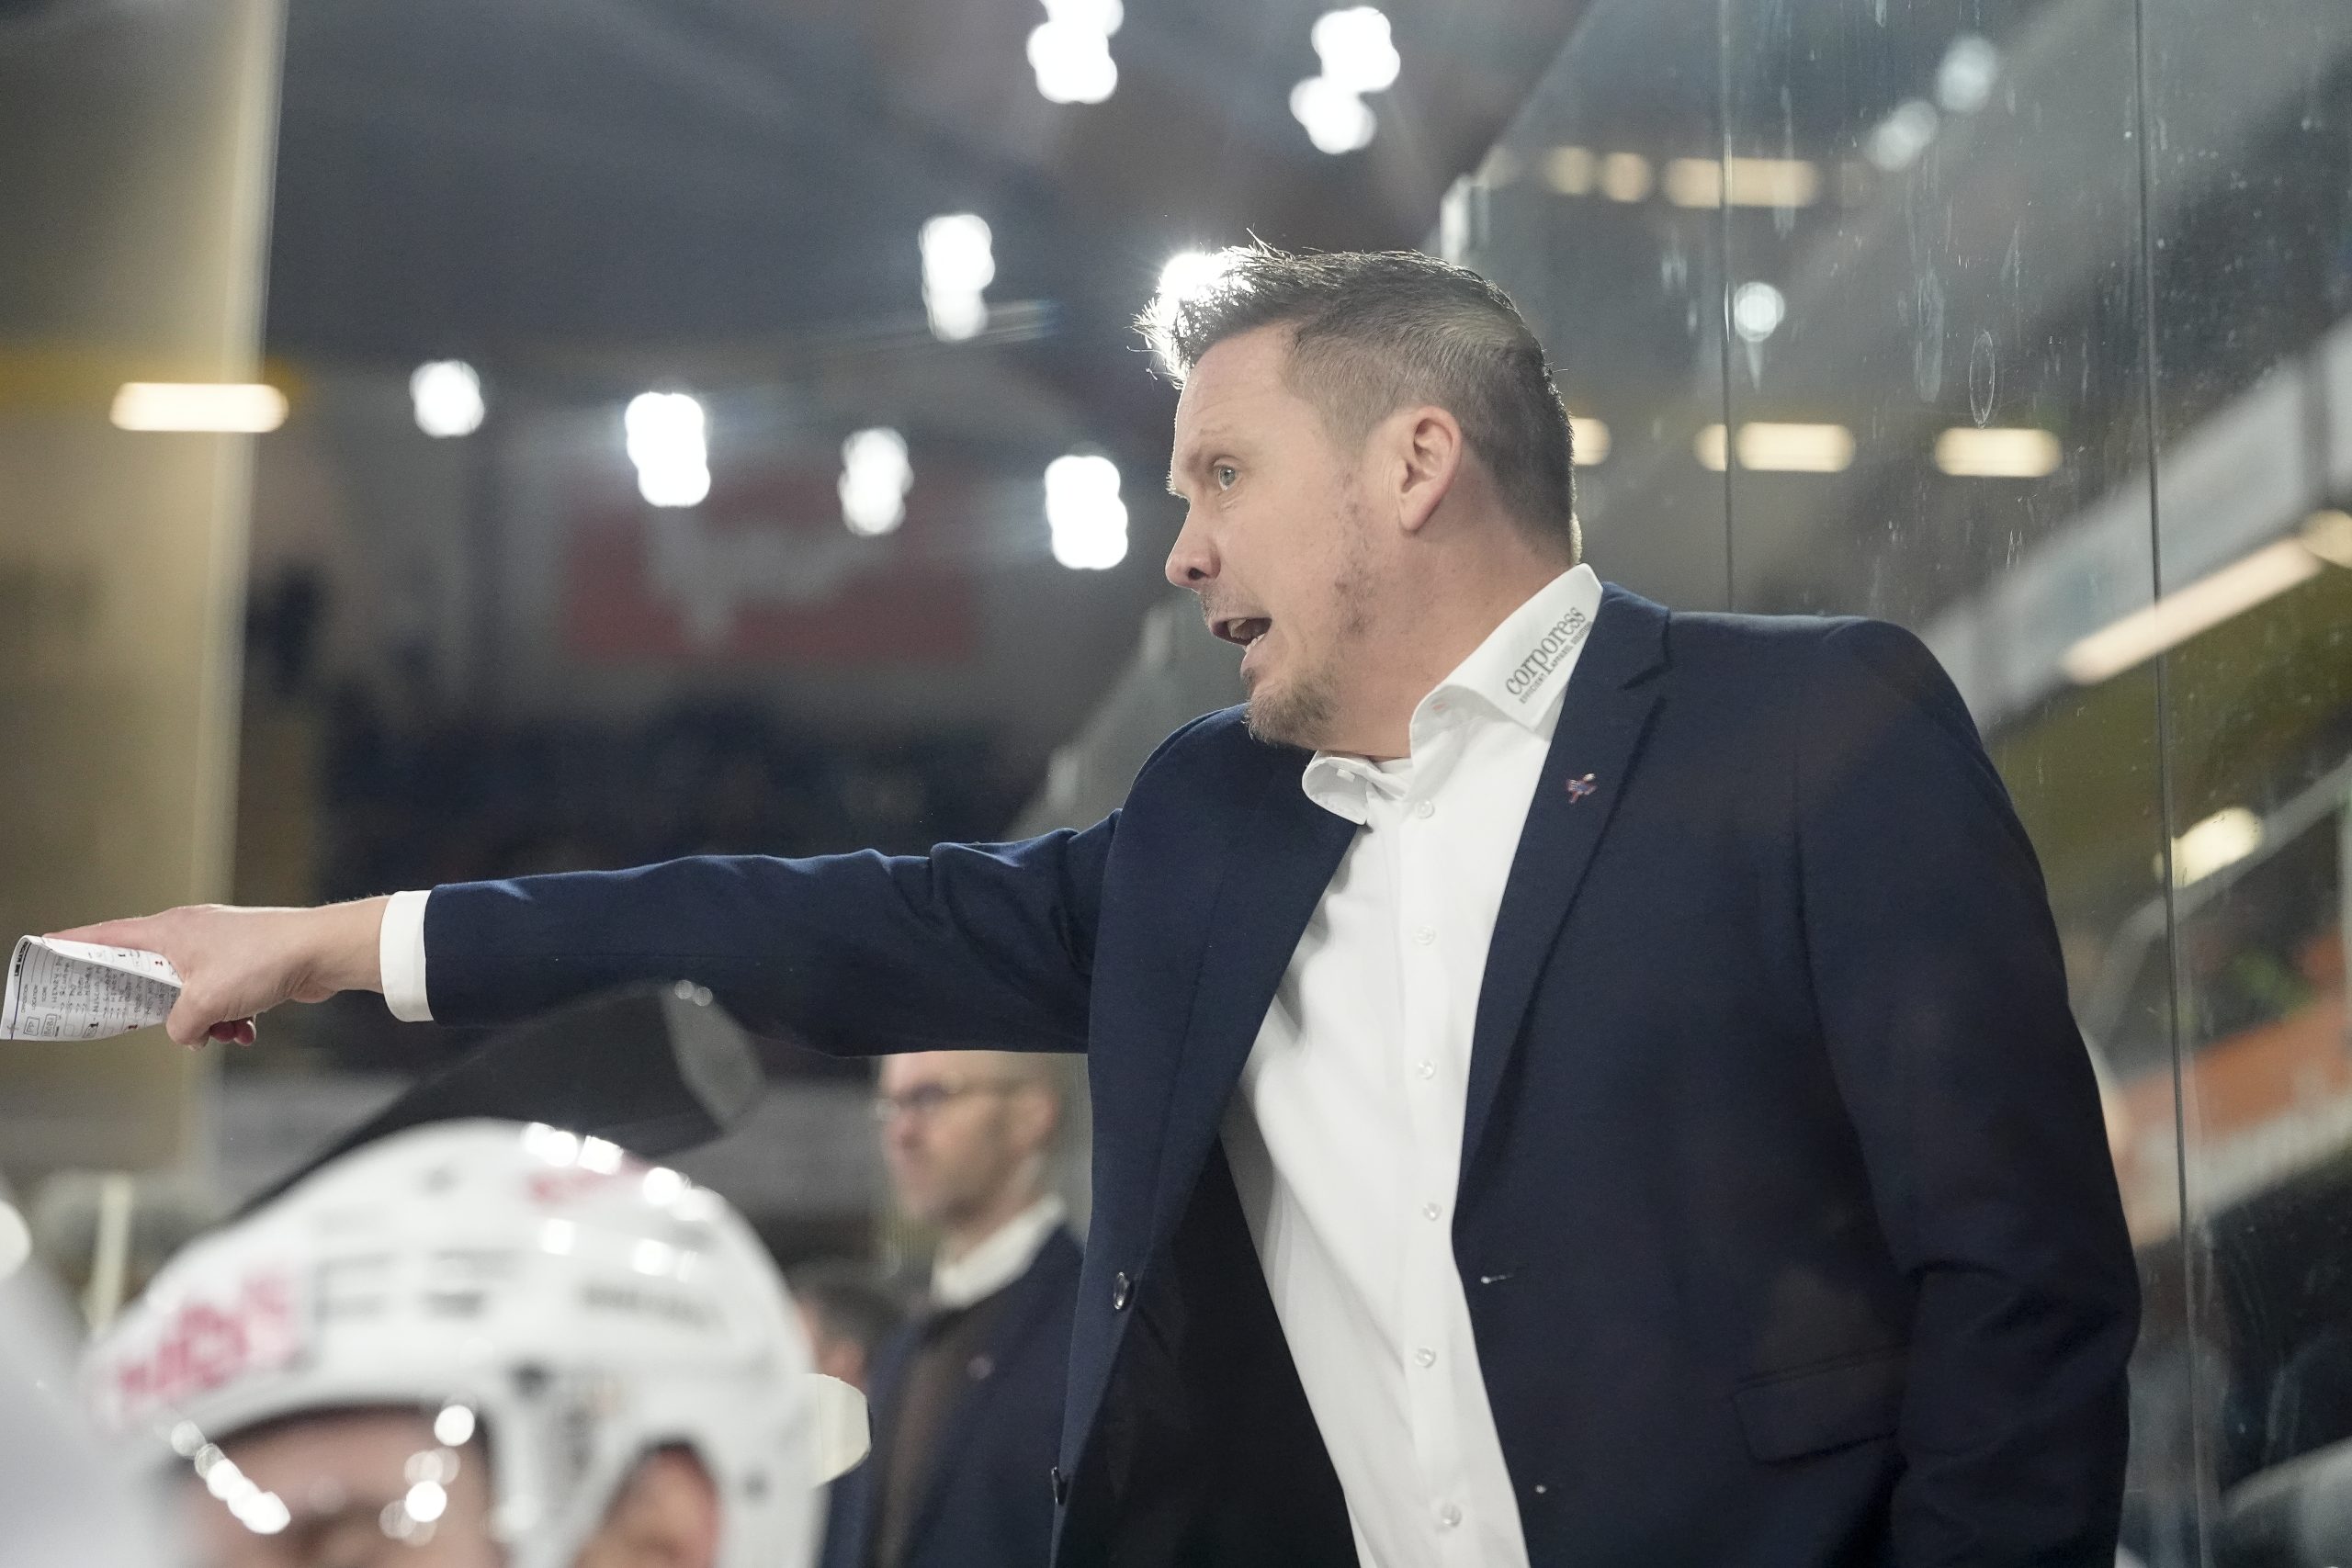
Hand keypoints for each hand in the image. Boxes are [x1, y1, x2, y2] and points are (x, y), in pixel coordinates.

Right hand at [47, 899, 388, 1048]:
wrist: (322, 952)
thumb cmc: (263, 961)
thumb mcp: (205, 1001)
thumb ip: (179, 1025)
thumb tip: (183, 1033)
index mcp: (170, 931)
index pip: (110, 935)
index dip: (79, 943)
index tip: (51, 946)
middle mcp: (192, 934)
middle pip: (153, 973)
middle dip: (159, 1006)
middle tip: (150, 1022)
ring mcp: (222, 949)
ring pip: (194, 995)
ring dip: (207, 1020)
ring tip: (226, 1029)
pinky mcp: (248, 965)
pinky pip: (225, 999)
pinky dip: (233, 1017)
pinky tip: (247, 1030)